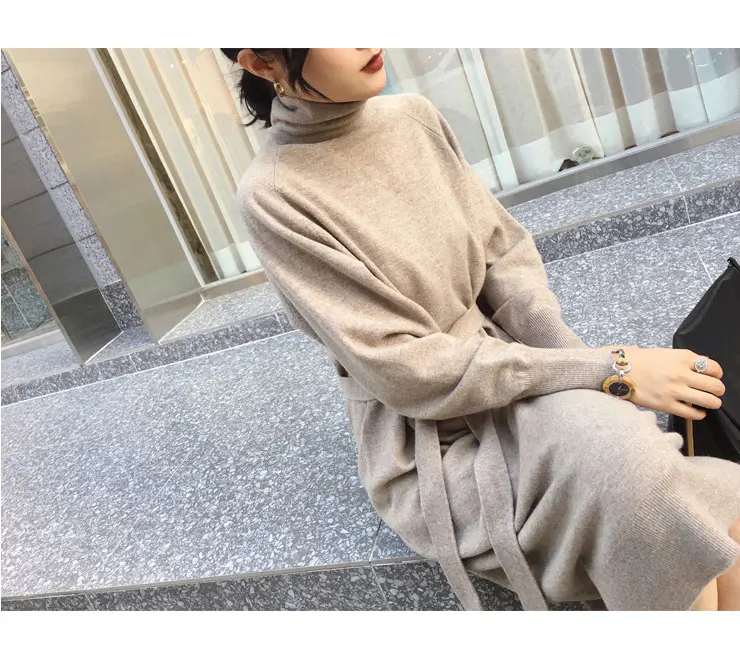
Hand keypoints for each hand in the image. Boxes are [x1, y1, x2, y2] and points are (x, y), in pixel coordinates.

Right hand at [604, 346, 724, 419]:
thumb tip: (705, 366)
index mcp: (683, 358)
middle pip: (716, 386)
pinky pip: (693, 414)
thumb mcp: (667, 353)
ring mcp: (675, 390)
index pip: (714, 368)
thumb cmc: (641, 361)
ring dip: (713, 403)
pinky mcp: (666, 405)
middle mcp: (682, 374)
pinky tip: (697, 411)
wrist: (619, 370)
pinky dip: (699, 414)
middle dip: (718, 390)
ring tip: (708, 402)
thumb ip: (687, 360)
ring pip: (709, 401)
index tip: (713, 377)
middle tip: (714, 391)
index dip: (717, 374)